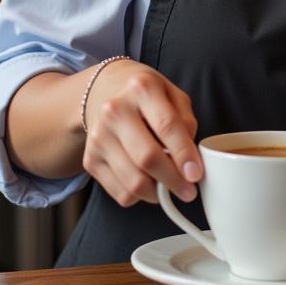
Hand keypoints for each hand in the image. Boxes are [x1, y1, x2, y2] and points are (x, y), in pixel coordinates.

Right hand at [82, 59, 201, 207]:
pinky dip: (139, 196)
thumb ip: (186, 122)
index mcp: (141, 88)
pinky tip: (147, 182)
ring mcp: (98, 136)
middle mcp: (115, 110)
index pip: (167, 125)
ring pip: (133, 181)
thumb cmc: (146, 98)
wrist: (104, 93)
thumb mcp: (173, 95)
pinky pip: (120, 193)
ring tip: (168, 187)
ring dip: (157, 193)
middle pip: (147, 157)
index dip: (184, 154)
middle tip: (189, 190)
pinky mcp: (90, 159)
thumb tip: (189, 160)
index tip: (196, 174)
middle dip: (173, 180)